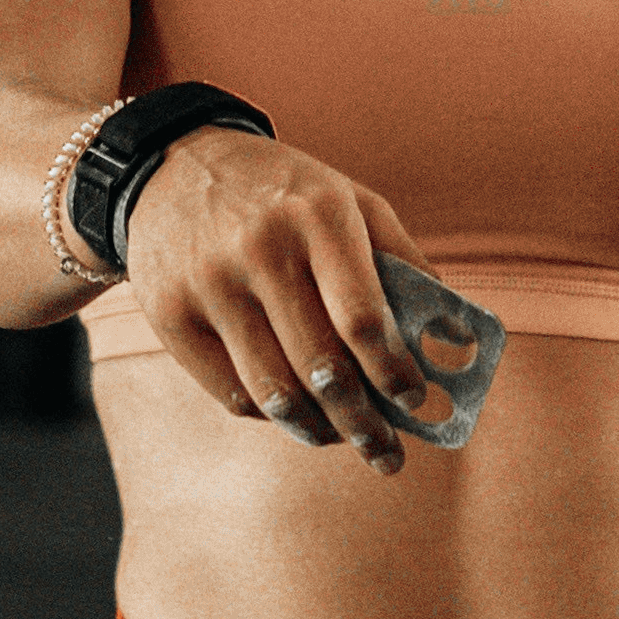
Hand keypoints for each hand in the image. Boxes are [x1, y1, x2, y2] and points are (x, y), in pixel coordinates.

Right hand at [120, 133, 432, 472]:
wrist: (170, 164)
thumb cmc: (282, 193)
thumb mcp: (348, 199)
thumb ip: (402, 261)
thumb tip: (449, 337)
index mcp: (317, 214)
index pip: (364, 318)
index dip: (394, 372)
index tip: (415, 400)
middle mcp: (260, 247)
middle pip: (322, 366)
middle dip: (363, 423)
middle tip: (388, 453)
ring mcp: (209, 283)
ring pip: (274, 392)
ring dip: (318, 431)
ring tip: (343, 439)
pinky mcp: (169, 313)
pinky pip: (230, 393)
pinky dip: (270, 416)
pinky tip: (294, 414)